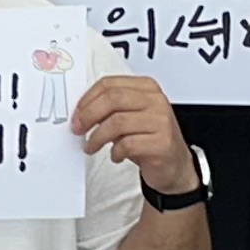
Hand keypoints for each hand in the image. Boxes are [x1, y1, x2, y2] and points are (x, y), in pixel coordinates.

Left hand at [73, 71, 197, 195]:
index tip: (76, 114)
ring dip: (97, 137)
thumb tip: (80, 112)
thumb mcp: (129, 117)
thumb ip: (109, 109)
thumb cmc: (148, 139)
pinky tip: (116, 156)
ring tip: (92, 147)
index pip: (109, 84)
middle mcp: (156, 100)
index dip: (87, 99)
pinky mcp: (162, 143)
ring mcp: (161, 121)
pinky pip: (128, 144)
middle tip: (78, 129)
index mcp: (146, 88)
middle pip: (112, 99)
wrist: (174, 165)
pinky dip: (115, 152)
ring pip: (117, 122)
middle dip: (88, 115)